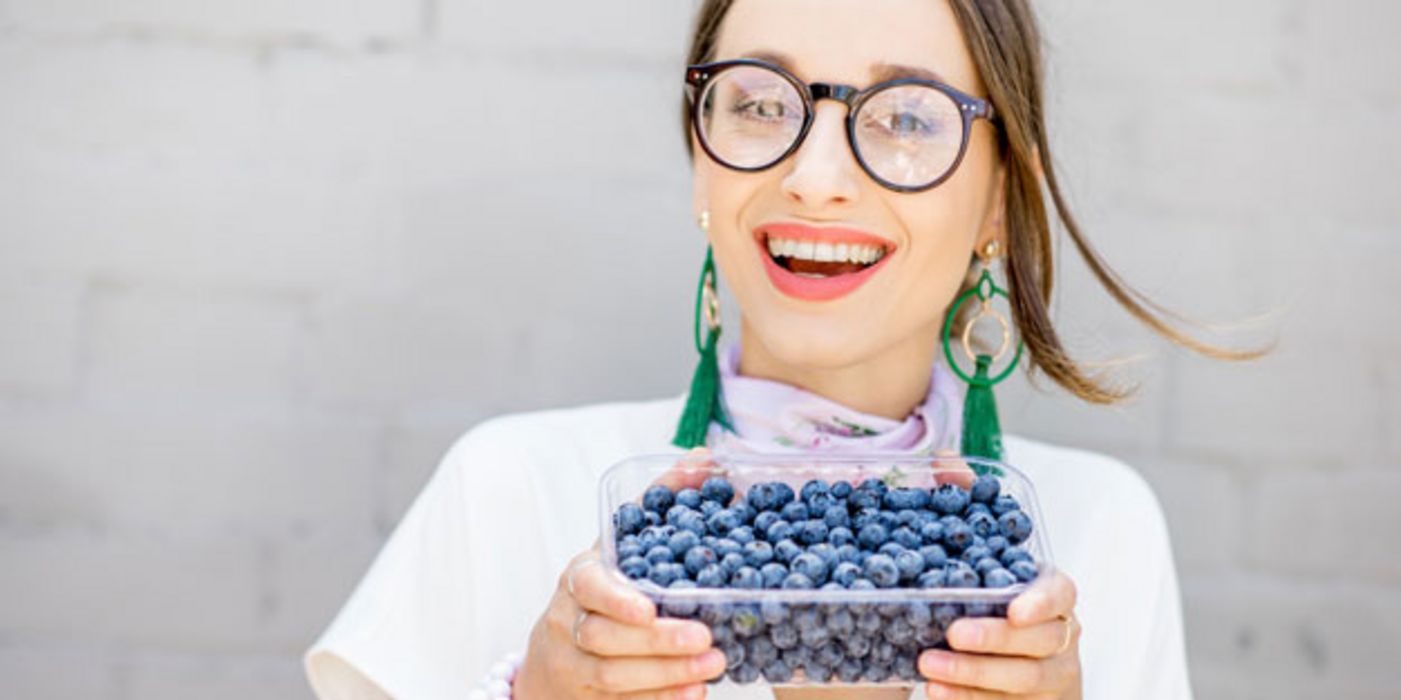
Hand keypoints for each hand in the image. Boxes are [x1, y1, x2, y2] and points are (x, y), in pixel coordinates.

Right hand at [514, 449, 725, 699]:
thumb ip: (661, 500)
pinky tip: (695, 694)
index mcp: (580, 578)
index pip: (588, 587)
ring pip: (613, 676)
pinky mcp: (589, 699)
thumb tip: (705, 457)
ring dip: (666, 674)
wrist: (555, 656)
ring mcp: (574, 666)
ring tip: (712, 666)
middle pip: (604, 637)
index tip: (649, 606)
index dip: (616, 599)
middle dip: (657, 641)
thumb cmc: (604, 585)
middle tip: (706, 638)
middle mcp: (570, 622)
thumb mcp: (624, 542)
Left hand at [918, 568, 1082, 698]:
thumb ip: (982, 577)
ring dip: (972, 672)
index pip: (1060, 594)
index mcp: (1057, 597)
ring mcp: (1055, 674)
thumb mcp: (1004, 585)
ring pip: (1023, 677)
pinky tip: (938, 689)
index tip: (1014, 612)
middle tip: (954, 633)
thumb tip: (925, 568)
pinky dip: (966, 695)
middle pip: (1039, 639)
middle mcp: (1062, 636)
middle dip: (995, 638)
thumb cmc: (1008, 611)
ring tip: (930, 664)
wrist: (1038, 662)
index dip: (1040, 603)